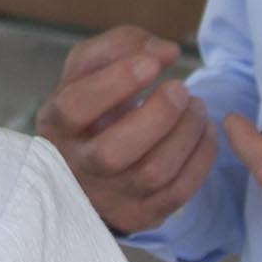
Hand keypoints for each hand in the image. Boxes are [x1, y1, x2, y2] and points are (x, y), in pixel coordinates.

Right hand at [37, 24, 220, 235]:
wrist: (85, 169)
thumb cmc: (91, 111)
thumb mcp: (88, 70)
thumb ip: (120, 46)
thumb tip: (165, 51)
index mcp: (57, 125)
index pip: (76, 107)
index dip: (117, 82)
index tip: (153, 64)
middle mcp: (77, 166)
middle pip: (113, 151)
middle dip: (159, 115)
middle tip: (181, 89)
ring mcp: (109, 196)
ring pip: (153, 173)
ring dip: (186, 133)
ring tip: (197, 106)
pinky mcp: (139, 215)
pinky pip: (179, 192)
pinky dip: (202, 157)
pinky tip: (205, 131)